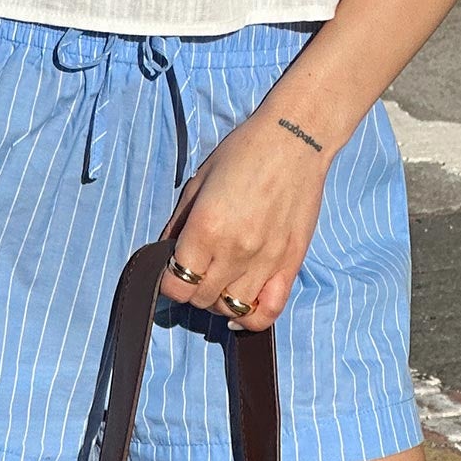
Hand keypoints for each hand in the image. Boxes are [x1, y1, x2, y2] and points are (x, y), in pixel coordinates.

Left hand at [156, 102, 330, 332]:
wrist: (294, 140)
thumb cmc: (242, 153)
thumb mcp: (198, 181)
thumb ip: (179, 223)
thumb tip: (166, 254)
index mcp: (206, 228)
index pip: (176, 284)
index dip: (167, 282)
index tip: (170, 271)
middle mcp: (234, 251)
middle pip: (200, 299)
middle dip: (190, 289)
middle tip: (194, 270)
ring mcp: (265, 261)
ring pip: (231, 309)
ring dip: (218, 302)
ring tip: (218, 282)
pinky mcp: (291, 264)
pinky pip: (269, 311)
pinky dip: (251, 319)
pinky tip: (239, 311)